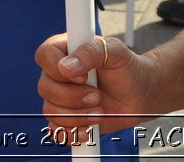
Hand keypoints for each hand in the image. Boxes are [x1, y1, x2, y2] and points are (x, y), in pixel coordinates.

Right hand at [35, 33, 158, 138]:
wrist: (139, 94)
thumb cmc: (126, 67)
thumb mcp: (115, 51)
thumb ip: (91, 52)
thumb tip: (65, 67)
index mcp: (65, 50)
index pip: (44, 55)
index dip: (57, 68)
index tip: (83, 76)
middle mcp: (58, 74)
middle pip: (45, 87)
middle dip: (73, 97)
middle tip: (97, 96)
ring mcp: (60, 97)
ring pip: (49, 111)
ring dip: (77, 116)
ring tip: (100, 112)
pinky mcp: (66, 119)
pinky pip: (55, 131)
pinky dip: (72, 133)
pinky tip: (89, 130)